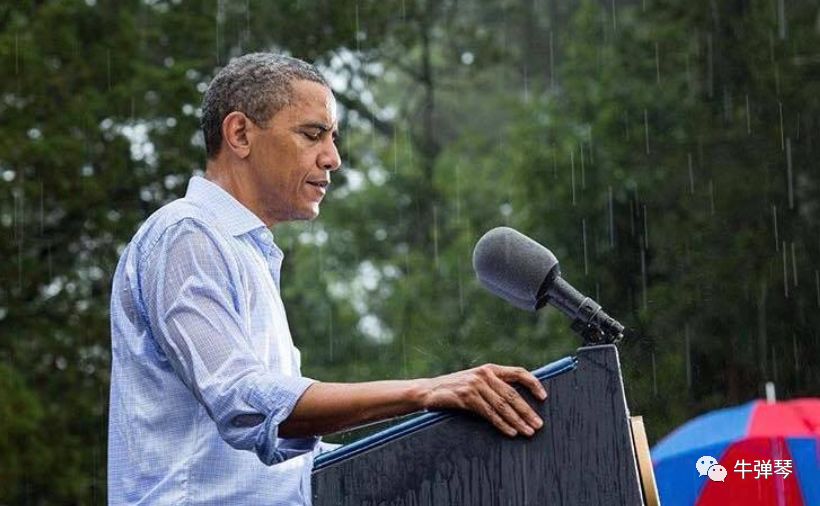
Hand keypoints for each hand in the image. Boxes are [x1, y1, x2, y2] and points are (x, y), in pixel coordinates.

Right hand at [420, 364, 546, 436]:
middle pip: (512, 394)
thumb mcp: (476, 382)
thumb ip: (494, 386)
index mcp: (490, 369)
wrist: (428, 391)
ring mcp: (475, 385)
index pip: (518, 372)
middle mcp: (484, 374)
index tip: (544, 397)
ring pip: (503, 405)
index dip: (533, 383)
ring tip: (528, 431)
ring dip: (518, 420)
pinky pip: (489, 413)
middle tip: (539, 424)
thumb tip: (518, 401)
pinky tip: (511, 432)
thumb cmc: (455, 389)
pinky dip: (502, 424)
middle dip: (528, 411)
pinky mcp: (466, 397)